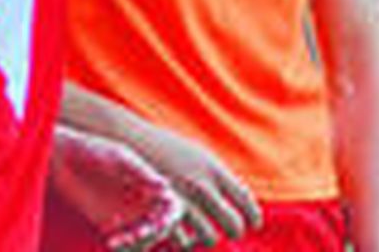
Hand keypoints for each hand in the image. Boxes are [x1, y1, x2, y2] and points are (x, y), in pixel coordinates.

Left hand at [50, 126, 182, 251]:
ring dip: (138, 242)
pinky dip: (121, 244)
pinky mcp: (106, 223)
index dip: (171, 216)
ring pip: (143, 237)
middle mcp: (140, 200)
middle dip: (153, 233)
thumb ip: (141, 173)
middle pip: (160, 226)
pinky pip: (121, 240)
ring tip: (122, 239)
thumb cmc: (92, 150)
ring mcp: (124, 213)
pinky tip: (110, 241)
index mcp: (148, 183)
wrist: (61, 157)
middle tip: (139, 233)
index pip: (171, 206)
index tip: (161, 221)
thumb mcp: (118, 158)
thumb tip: (165, 186)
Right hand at [128, 121, 261, 246]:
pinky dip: (182, 239)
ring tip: (200, 233)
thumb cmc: (162, 146)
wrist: (125, 139)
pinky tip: (178, 231)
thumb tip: (239, 201)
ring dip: (206, 237)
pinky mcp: (160, 212)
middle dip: (233, 231)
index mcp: (213, 169)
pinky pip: (182, 240)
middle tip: (228, 231)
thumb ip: (217, 177)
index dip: (253, 218)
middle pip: (234, 225)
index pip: (247, 202)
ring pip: (209, 238)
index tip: (252, 223)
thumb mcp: (196, 153)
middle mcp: (201, 185)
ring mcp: (181, 200)